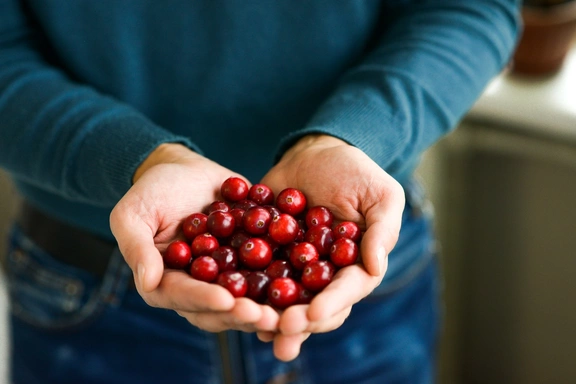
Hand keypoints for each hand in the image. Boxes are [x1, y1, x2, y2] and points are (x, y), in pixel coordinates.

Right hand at [110, 143, 278, 333]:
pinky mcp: (250, 259)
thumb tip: (148, 282)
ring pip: (248, 298)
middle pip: (221, 309)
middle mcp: (200, 286)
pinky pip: (268, 273)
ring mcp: (227, 275)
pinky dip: (285, 280)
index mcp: (168, 281)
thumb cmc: (152, 190)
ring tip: (288, 310)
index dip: (204, 301)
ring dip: (268, 307)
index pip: (184, 297)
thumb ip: (137, 247)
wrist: (184, 169)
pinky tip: (305, 285)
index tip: (225, 301)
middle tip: (265, 316)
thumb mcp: (132, 213)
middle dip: (243, 313)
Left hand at [259, 134, 404, 360]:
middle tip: (281, 329)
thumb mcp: (381, 195)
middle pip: (313, 306)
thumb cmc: (356, 172)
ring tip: (258, 329)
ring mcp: (293, 268)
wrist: (315, 153)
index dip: (331, 304)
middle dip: (299, 322)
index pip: (347, 290)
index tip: (313, 312)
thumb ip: (382, 230)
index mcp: (354, 266)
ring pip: (283, 300)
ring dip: (271, 318)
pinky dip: (244, 288)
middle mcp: (323, 275)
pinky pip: (255, 274)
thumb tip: (377, 268)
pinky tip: (230, 300)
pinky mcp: (267, 255)